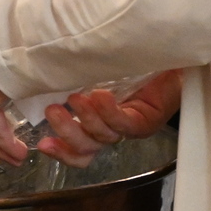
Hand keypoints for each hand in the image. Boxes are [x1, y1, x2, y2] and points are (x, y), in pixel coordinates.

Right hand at [37, 71, 182, 167]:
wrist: (168, 58)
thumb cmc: (132, 64)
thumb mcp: (97, 74)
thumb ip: (76, 81)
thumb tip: (45, 75)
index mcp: (100, 125)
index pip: (79, 151)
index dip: (60, 152)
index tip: (42, 143)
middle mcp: (113, 131)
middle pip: (87, 148)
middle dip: (67, 132)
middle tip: (52, 110)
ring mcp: (130, 128)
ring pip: (104, 137)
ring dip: (86, 119)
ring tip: (75, 98)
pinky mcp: (147, 121)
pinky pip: (125, 124)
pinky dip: (109, 111)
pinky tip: (100, 96)